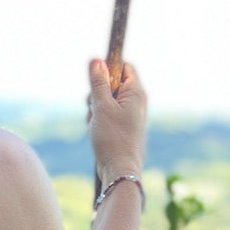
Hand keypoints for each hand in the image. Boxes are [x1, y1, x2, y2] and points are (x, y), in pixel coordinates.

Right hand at [86, 59, 146, 186]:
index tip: (95, 79)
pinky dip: (97, 120)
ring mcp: (128, 114)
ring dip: (94, 109)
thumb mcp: (102, 107)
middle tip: (94, 106)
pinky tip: (95, 132)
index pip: (124, 67)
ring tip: (95, 124)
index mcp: (136, 92)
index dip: (108, 68)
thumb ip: (98, 83)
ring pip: (105, 101)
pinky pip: (105, 115)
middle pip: (111, 84)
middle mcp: (135, 101)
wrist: (119, 169)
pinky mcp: (121, 126)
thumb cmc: (113, 138)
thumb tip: (96, 60)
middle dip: (96, 93)